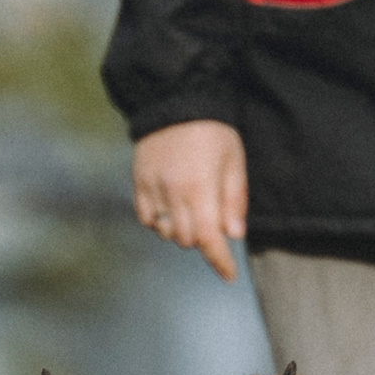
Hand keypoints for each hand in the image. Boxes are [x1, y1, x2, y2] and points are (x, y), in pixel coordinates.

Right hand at [133, 120, 247, 281]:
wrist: (175, 100)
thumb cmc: (213, 130)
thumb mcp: (234, 160)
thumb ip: (234, 199)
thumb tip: (233, 235)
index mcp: (200, 188)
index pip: (208, 238)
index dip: (219, 261)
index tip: (229, 275)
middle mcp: (173, 192)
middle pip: (186, 240)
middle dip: (202, 240)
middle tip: (213, 225)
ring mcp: (153, 188)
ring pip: (166, 232)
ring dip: (181, 232)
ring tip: (191, 213)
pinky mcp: (139, 182)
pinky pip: (147, 218)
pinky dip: (160, 222)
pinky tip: (171, 210)